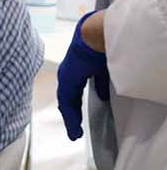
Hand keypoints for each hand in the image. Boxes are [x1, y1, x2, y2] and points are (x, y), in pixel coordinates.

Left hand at [57, 11, 109, 140]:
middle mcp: (68, 75)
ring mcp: (65, 77)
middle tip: (74, 132)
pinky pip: (67, 101)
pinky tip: (73, 125)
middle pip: (68, 100)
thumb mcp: (103, 71)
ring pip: (66, 103)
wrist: (96, 35)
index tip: (77, 121)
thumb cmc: (102, 48)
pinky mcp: (67, 79)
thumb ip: (100, 84)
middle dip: (71, 116)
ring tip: (74, 134)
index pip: (73, 94)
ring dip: (70, 119)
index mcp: (76, 71)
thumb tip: (102, 95)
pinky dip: (70, 114)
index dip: (75, 108)